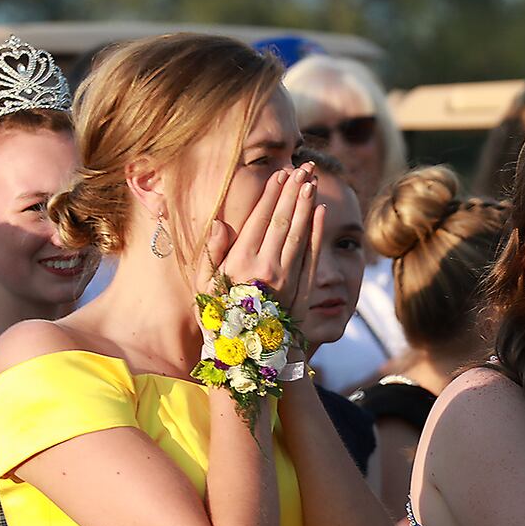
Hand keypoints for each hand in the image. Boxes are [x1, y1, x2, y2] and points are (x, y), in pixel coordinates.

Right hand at [196, 163, 319, 315]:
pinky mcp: (302, 292)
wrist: (247, 357)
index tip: (279, 175)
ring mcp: (287, 281)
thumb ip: (212, 254)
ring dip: (306, 205)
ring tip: (312, 181)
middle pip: (282, 221)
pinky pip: (311, 256)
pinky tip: (319, 212)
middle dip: (293, 192)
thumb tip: (220, 223)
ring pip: (298, 234)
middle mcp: (266, 269)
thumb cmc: (219, 318)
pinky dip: (316, 232)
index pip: (258, 220)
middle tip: (303, 168)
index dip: (271, 196)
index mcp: (239, 264)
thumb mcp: (204, 288)